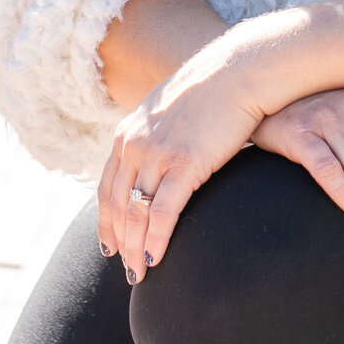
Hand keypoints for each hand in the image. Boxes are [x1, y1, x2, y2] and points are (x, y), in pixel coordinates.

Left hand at [96, 44, 262, 284]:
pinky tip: (157, 257)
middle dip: (119, 242)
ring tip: (140, 272)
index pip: (107, 187)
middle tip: (127, 269)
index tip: (110, 245)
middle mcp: (134, 144)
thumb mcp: (168, 109)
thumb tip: (156, 156)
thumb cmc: (211, 91)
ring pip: (136, 213)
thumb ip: (154, 134)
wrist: (237, 71)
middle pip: (117, 205)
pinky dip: (157, 239)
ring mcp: (158, 153)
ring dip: (135, 248)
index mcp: (127, 133)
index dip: (106, 221)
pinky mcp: (185, 162)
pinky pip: (163, 212)